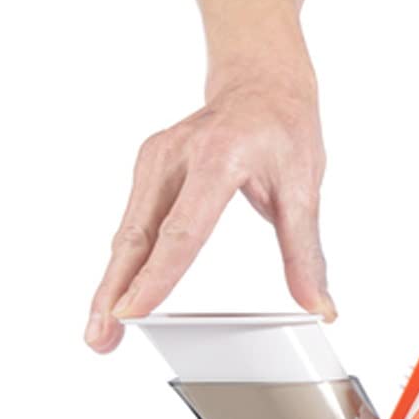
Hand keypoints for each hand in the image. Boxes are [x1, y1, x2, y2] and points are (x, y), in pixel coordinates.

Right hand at [85, 0, 333, 353]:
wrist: (261, 81)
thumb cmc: (284, 130)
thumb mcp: (305, 190)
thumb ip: (305, 254)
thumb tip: (320, 306)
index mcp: (218, 160)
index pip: (182, 230)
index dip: (156, 276)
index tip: (132, 311)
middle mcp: (175, 156)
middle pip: (138, 236)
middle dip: (114, 292)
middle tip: (99, 337)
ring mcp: (154, 160)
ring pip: (126, 234)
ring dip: (109, 284)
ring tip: (99, 332)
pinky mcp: (147, 169)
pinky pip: (131, 225)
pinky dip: (121, 263)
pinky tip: (113, 296)